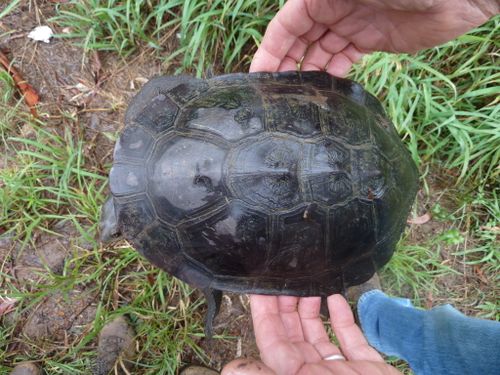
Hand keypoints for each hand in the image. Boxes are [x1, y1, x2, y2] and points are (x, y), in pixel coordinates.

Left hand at [222, 294, 400, 374]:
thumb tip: (231, 368)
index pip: (272, 341)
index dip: (264, 314)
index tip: (259, 288)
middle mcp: (313, 373)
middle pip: (293, 334)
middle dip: (286, 305)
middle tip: (285, 277)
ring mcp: (340, 370)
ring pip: (318, 334)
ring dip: (311, 308)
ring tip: (308, 284)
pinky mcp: (366, 367)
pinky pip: (349, 339)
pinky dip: (341, 318)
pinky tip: (335, 298)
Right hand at [250, 0, 497, 76]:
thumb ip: (321, 4)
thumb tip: (292, 18)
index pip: (284, 27)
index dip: (269, 52)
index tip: (257, 78)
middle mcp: (331, 9)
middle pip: (298, 42)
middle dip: (285, 67)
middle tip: (274, 98)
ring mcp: (351, 24)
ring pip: (319, 53)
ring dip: (307, 75)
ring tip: (297, 101)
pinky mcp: (370, 40)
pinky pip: (343, 60)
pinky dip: (332, 75)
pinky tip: (326, 92)